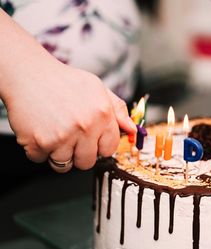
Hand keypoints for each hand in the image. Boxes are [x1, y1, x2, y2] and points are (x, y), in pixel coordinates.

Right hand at [4, 61, 135, 172]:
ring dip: (58, 154)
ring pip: (64, 165)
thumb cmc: (64, 81)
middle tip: (71, 137)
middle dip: (80, 154)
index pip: (109, 149)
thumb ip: (118, 110)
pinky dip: (38, 150)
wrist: (29, 73)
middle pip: (87, 162)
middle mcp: (84, 127)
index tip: (92, 141)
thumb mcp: (98, 88)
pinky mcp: (38, 142)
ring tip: (55, 133)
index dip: (100, 146)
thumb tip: (133, 130)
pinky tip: (40, 131)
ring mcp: (61, 136)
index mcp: (102, 114)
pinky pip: (41, 159)